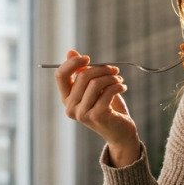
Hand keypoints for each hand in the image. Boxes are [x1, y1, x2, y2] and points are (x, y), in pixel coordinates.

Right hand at [54, 49, 140, 165]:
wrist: (120, 132)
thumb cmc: (107, 107)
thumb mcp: (94, 87)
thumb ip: (82, 71)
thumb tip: (70, 52)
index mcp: (66, 99)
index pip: (60, 75)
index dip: (73, 63)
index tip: (88, 58)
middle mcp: (70, 108)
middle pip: (82, 76)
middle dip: (101, 69)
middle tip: (114, 70)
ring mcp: (82, 114)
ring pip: (95, 83)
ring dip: (111, 78)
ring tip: (119, 80)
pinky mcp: (96, 116)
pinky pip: (107, 92)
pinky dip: (118, 86)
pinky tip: (123, 87)